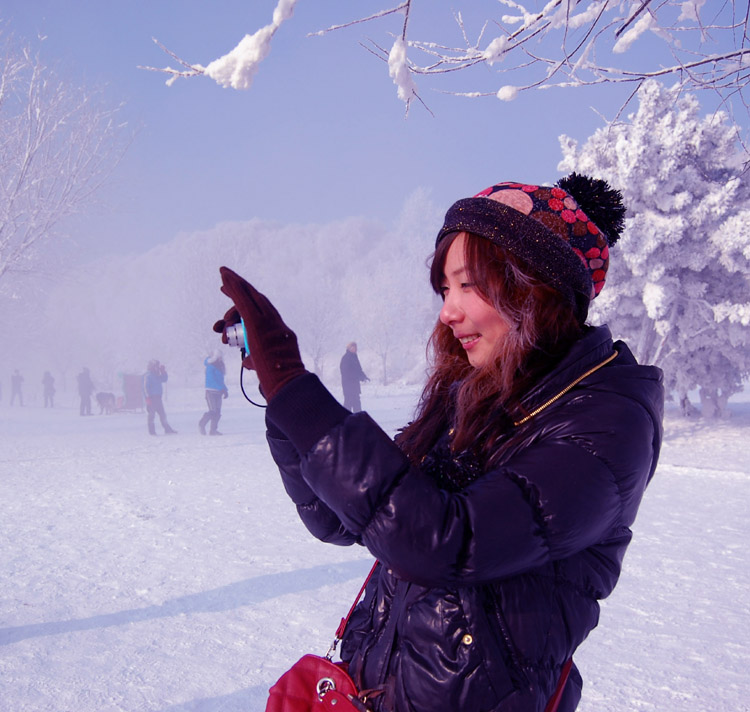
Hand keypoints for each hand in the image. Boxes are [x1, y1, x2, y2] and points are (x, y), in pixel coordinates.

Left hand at [217, 266, 306, 400]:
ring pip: (245, 301)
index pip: (263, 309)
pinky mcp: (255, 322)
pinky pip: (241, 300)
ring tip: (218, 327)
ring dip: (228, 310)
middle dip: (237, 292)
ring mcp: (266, 321)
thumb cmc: (279, 379)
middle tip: (222, 288)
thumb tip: (246, 361)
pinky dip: (232, 286)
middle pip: (254, 301)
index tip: (237, 296)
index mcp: (279, 329)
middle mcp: (274, 321)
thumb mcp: (266, 365)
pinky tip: (224, 274)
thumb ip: (255, 360)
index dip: (249, 299)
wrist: (286, 379)